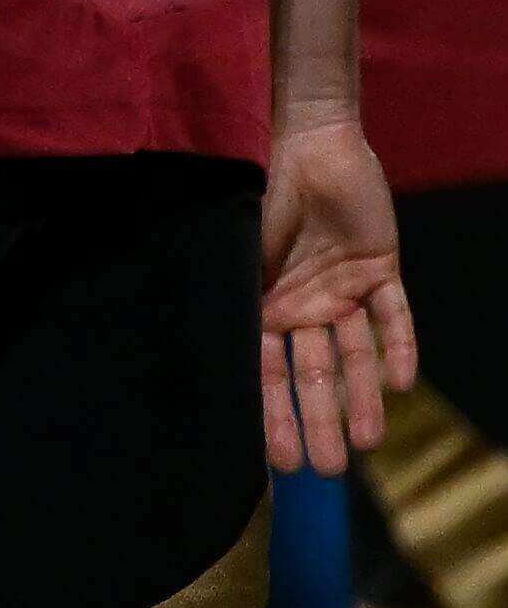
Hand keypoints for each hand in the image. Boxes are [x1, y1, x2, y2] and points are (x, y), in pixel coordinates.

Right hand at [259, 111, 419, 473]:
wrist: (297, 137)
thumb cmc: (250, 194)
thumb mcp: (229, 259)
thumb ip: (230, 305)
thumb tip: (206, 368)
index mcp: (258, 308)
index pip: (266, 374)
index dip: (273, 417)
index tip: (279, 463)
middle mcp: (301, 307)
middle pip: (314, 374)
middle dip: (321, 421)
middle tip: (327, 470)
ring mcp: (341, 289)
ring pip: (355, 354)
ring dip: (363, 397)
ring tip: (367, 442)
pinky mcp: (380, 267)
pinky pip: (393, 315)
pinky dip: (398, 346)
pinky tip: (401, 384)